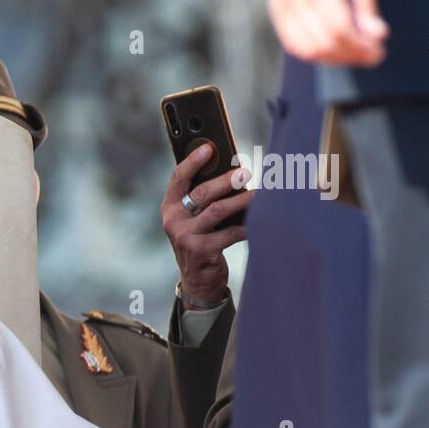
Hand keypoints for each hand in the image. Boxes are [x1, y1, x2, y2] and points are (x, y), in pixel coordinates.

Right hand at [160, 143, 250, 305]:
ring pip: (217, 211)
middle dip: (226, 180)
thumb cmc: (200, 240)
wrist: (197, 280)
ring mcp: (185, 237)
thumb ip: (202, 199)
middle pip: (202, 193)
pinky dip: (246, 226)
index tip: (209, 147)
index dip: (192, 161)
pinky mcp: (200, 251)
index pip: (178, 179)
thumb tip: (232, 173)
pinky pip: (229, 233)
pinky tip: (258, 222)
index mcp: (169, 207)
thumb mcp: (193, 219)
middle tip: (245, 172)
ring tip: (258, 194)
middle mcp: (173, 220)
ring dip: (241, 200)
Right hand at [266, 0, 388, 66]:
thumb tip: (379, 36)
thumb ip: (366, 4)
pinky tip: (334, 50)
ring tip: (354, 55)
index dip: (360, 45)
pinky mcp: (277, 17)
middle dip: (350, 55)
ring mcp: (282, 9)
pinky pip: (294, 46)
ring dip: (333, 59)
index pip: (339, 27)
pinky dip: (315, 54)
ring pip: (307, 50)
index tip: (379, 51)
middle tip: (371, 56)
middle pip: (323, 42)